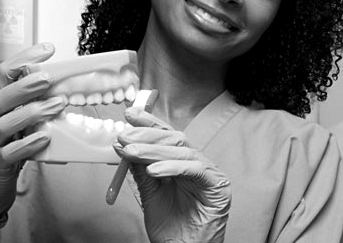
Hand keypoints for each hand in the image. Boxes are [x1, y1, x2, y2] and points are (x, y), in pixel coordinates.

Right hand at [0, 43, 65, 225]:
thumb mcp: (25, 114)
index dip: (24, 59)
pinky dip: (27, 144)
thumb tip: (71, 84)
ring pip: (4, 124)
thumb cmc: (14, 140)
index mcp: (0, 100)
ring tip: (56, 106)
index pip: (5, 74)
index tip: (47, 50)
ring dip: (32, 113)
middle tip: (48, 79)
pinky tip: (44, 137)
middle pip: (0, 98)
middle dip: (24, 86)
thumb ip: (39, 99)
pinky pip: (10, 153)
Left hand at [117, 107, 230, 242]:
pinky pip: (195, 168)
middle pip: (175, 139)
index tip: (130, 114)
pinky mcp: (218, 185)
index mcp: (183, 164)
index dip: (150, 123)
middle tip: (125, 136)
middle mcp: (198, 164)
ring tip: (131, 152)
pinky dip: (173, 166)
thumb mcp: (150, 194)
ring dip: (154, 150)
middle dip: (148, 135)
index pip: (167, 137)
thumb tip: (125, 147)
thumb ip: (141, 171)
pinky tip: (154, 170)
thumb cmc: (172, 228)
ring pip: (183, 151)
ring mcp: (209, 173)